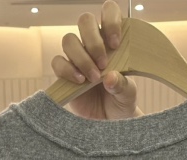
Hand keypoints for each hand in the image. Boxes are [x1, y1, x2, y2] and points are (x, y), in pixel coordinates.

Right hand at [50, 0, 140, 119]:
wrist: (110, 122)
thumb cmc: (121, 101)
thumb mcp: (128, 94)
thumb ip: (122, 85)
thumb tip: (110, 77)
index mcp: (112, 38)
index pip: (108, 11)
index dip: (110, 20)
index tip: (116, 44)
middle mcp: (93, 43)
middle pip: (85, 21)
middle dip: (93, 40)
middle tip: (104, 63)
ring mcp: (77, 56)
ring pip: (69, 40)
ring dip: (82, 57)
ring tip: (94, 78)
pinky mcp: (64, 73)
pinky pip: (58, 62)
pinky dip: (68, 70)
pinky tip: (81, 82)